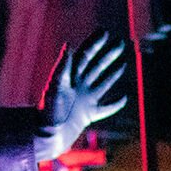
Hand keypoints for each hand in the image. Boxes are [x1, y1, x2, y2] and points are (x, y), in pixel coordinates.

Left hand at [34, 30, 128, 161]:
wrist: (45, 138)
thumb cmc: (47, 114)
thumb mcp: (54, 89)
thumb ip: (62, 68)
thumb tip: (69, 46)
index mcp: (69, 78)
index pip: (84, 56)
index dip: (94, 44)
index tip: (105, 32)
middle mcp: (77, 87)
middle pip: (96, 66)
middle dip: (108, 54)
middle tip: (120, 42)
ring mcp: (83, 101)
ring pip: (102, 83)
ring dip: (113, 73)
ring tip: (123, 62)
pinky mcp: (87, 116)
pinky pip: (105, 108)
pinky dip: (115, 104)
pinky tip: (124, 98)